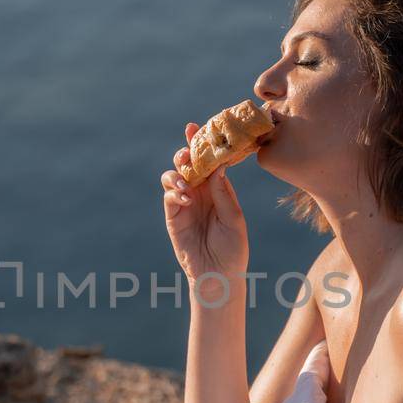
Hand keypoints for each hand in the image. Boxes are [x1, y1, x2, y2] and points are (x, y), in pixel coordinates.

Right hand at [161, 122, 248, 283]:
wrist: (219, 275)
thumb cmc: (233, 249)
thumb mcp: (233, 218)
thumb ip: (224, 193)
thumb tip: (219, 166)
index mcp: (217, 189)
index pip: (209, 161)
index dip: (201, 144)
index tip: (195, 127)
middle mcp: (200, 192)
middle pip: (187, 164)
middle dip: (185, 152)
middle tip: (187, 152)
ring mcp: (184, 203)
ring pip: (173, 176)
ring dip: (177, 172)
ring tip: (186, 181)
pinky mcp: (173, 216)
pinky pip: (169, 196)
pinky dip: (175, 191)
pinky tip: (185, 197)